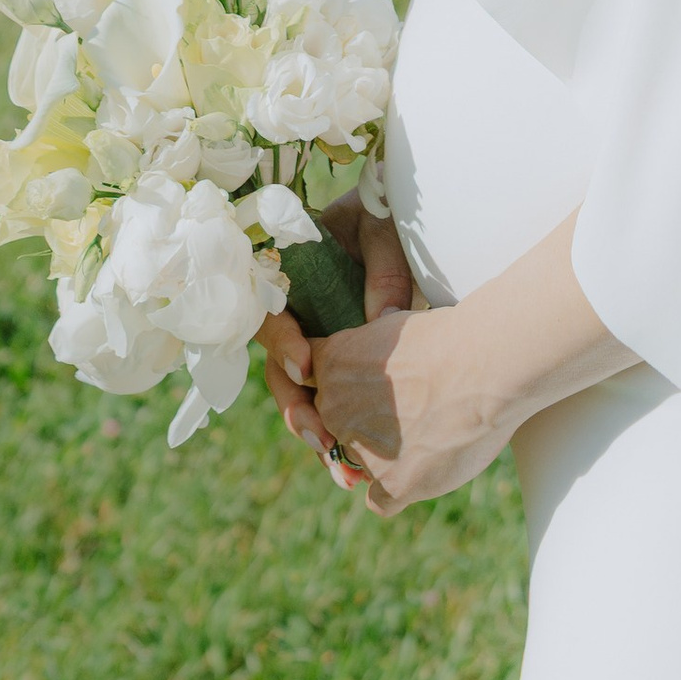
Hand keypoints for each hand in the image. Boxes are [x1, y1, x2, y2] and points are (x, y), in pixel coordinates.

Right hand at [259, 194, 416, 489]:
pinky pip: (334, 402)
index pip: (270, 314)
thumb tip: (380, 320)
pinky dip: (342, 433)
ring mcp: (319, 341)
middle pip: (280, 370)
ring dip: (318, 433)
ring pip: (304, 396)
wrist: (410, 213)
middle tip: (322, 439)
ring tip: (343, 470)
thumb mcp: (384, 227)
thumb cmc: (389, 209)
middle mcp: (297, 314)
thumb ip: (383, 269)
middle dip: (298, 408)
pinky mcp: (343, 364)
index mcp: (292, 274)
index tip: (308, 368)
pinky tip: (358, 468)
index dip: (284, 344)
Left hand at [309, 303, 516, 514]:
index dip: (344, 389)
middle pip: (339, 427)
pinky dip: (399, 490)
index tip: (372, 388)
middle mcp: (335, 410)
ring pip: (361, 464)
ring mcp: (362, 450)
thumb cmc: (452, 337)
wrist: (488, 364)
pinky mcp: (392, 484)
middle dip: (366, 423)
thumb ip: (372, 343)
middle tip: (408, 410)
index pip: (314, 385)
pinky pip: (379, 501)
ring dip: (385, 456)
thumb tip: (375, 331)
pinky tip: (422, 469)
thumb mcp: (397, 326)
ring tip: (428, 431)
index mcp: (332, 364)